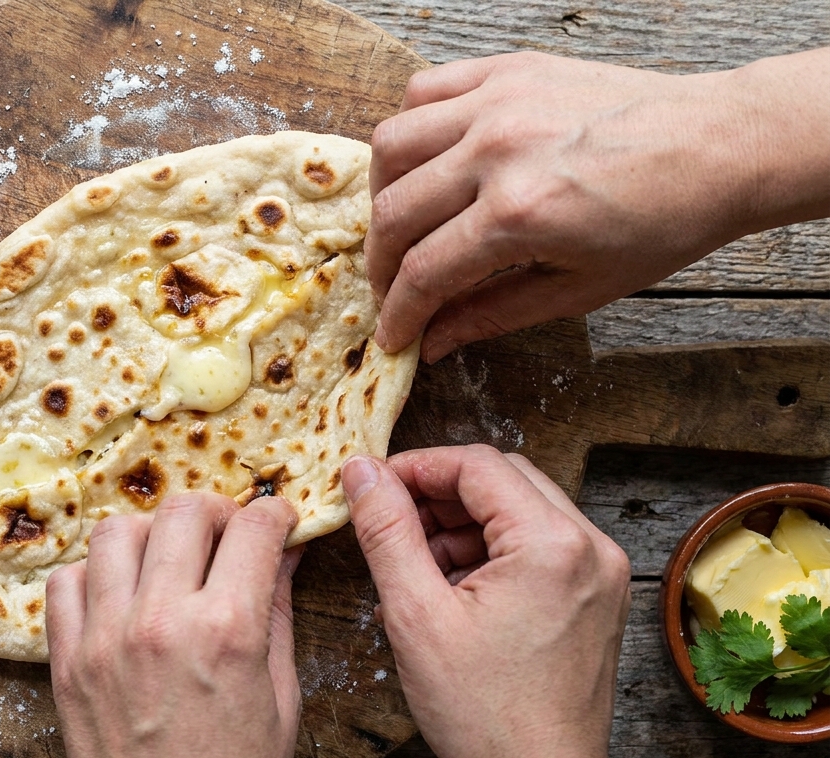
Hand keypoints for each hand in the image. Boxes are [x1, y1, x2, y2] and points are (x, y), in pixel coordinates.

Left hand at [46, 493, 303, 757]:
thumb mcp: (280, 697)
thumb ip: (278, 611)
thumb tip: (286, 551)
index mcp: (227, 631)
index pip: (252, 528)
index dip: (273, 513)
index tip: (275, 519)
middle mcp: (161, 621)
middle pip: (183, 511)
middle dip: (216, 511)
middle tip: (227, 535)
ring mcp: (105, 638)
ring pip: (116, 531)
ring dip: (151, 533)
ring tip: (170, 559)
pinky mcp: (66, 660)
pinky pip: (65, 581)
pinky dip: (93, 574)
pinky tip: (120, 593)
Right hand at [343, 446, 630, 757]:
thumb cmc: (486, 715)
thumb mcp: (416, 615)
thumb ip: (387, 532)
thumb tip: (363, 472)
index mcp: (553, 545)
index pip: (478, 464)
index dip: (417, 466)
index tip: (375, 484)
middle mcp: (591, 549)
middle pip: (504, 481)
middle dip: (440, 494)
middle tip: (391, 521)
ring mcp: (600, 575)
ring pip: (521, 511)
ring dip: (463, 525)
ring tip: (416, 565)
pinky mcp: (596, 598)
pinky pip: (538, 547)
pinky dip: (491, 553)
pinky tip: (450, 587)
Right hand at [367, 50, 829, 362]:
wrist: (721, 145)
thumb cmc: (662, 222)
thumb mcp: (580, 289)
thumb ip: (492, 314)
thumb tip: (434, 341)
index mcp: (520, 214)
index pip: (424, 272)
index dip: (398, 313)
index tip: (391, 334)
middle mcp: (498, 151)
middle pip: (394, 213)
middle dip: (381, 264)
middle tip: (393, 287)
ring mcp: (499, 102)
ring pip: (392, 145)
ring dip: (383, 192)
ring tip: (402, 220)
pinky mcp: (508, 70)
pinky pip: (424, 90)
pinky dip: (411, 127)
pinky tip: (428, 159)